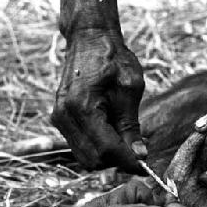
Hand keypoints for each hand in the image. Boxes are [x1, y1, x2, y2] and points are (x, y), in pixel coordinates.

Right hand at [52, 29, 146, 172]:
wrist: (89, 39)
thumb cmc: (112, 59)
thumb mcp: (129, 90)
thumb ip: (131, 126)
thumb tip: (140, 155)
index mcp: (82, 107)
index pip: (107, 150)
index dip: (128, 162)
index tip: (146, 167)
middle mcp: (65, 116)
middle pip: (94, 159)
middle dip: (118, 161)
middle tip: (139, 154)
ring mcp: (60, 118)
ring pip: (85, 157)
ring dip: (108, 157)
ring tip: (128, 143)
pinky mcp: (61, 119)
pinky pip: (80, 146)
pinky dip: (98, 148)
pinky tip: (114, 135)